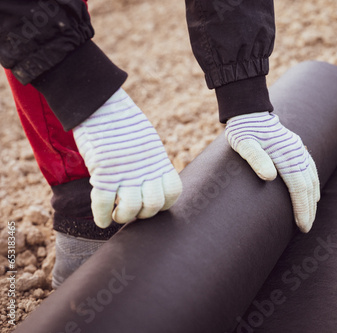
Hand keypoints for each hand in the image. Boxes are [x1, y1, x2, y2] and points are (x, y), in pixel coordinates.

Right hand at [73, 88, 181, 227]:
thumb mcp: (147, 141)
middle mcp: (145, 167)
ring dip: (123, 217)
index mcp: (158, 159)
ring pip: (130, 208)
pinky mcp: (103, 170)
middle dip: (143, 214)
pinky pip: (104, 202)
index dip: (164, 204)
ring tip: (117, 215)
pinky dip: (102, 216)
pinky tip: (102, 220)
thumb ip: (152, 162)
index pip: (173, 191)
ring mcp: (125, 170)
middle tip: (132, 211)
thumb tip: (151, 182)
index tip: (152, 206)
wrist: (100, 104)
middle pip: (153, 204)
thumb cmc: (122, 122)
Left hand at [225, 112, 319, 232]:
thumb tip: (270, 177)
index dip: (302, 208)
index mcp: (286, 154)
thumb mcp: (243, 144)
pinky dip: (313, 184)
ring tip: (310, 216)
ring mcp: (298, 149)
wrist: (249, 109)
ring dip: (312, 198)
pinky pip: (310, 168)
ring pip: (312, 178)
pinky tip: (313, 194)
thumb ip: (256, 159)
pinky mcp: (296, 147)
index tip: (302, 226)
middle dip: (308, 209)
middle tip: (306, 229)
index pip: (298, 187)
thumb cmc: (243, 129)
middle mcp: (297, 152)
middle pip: (308, 186)